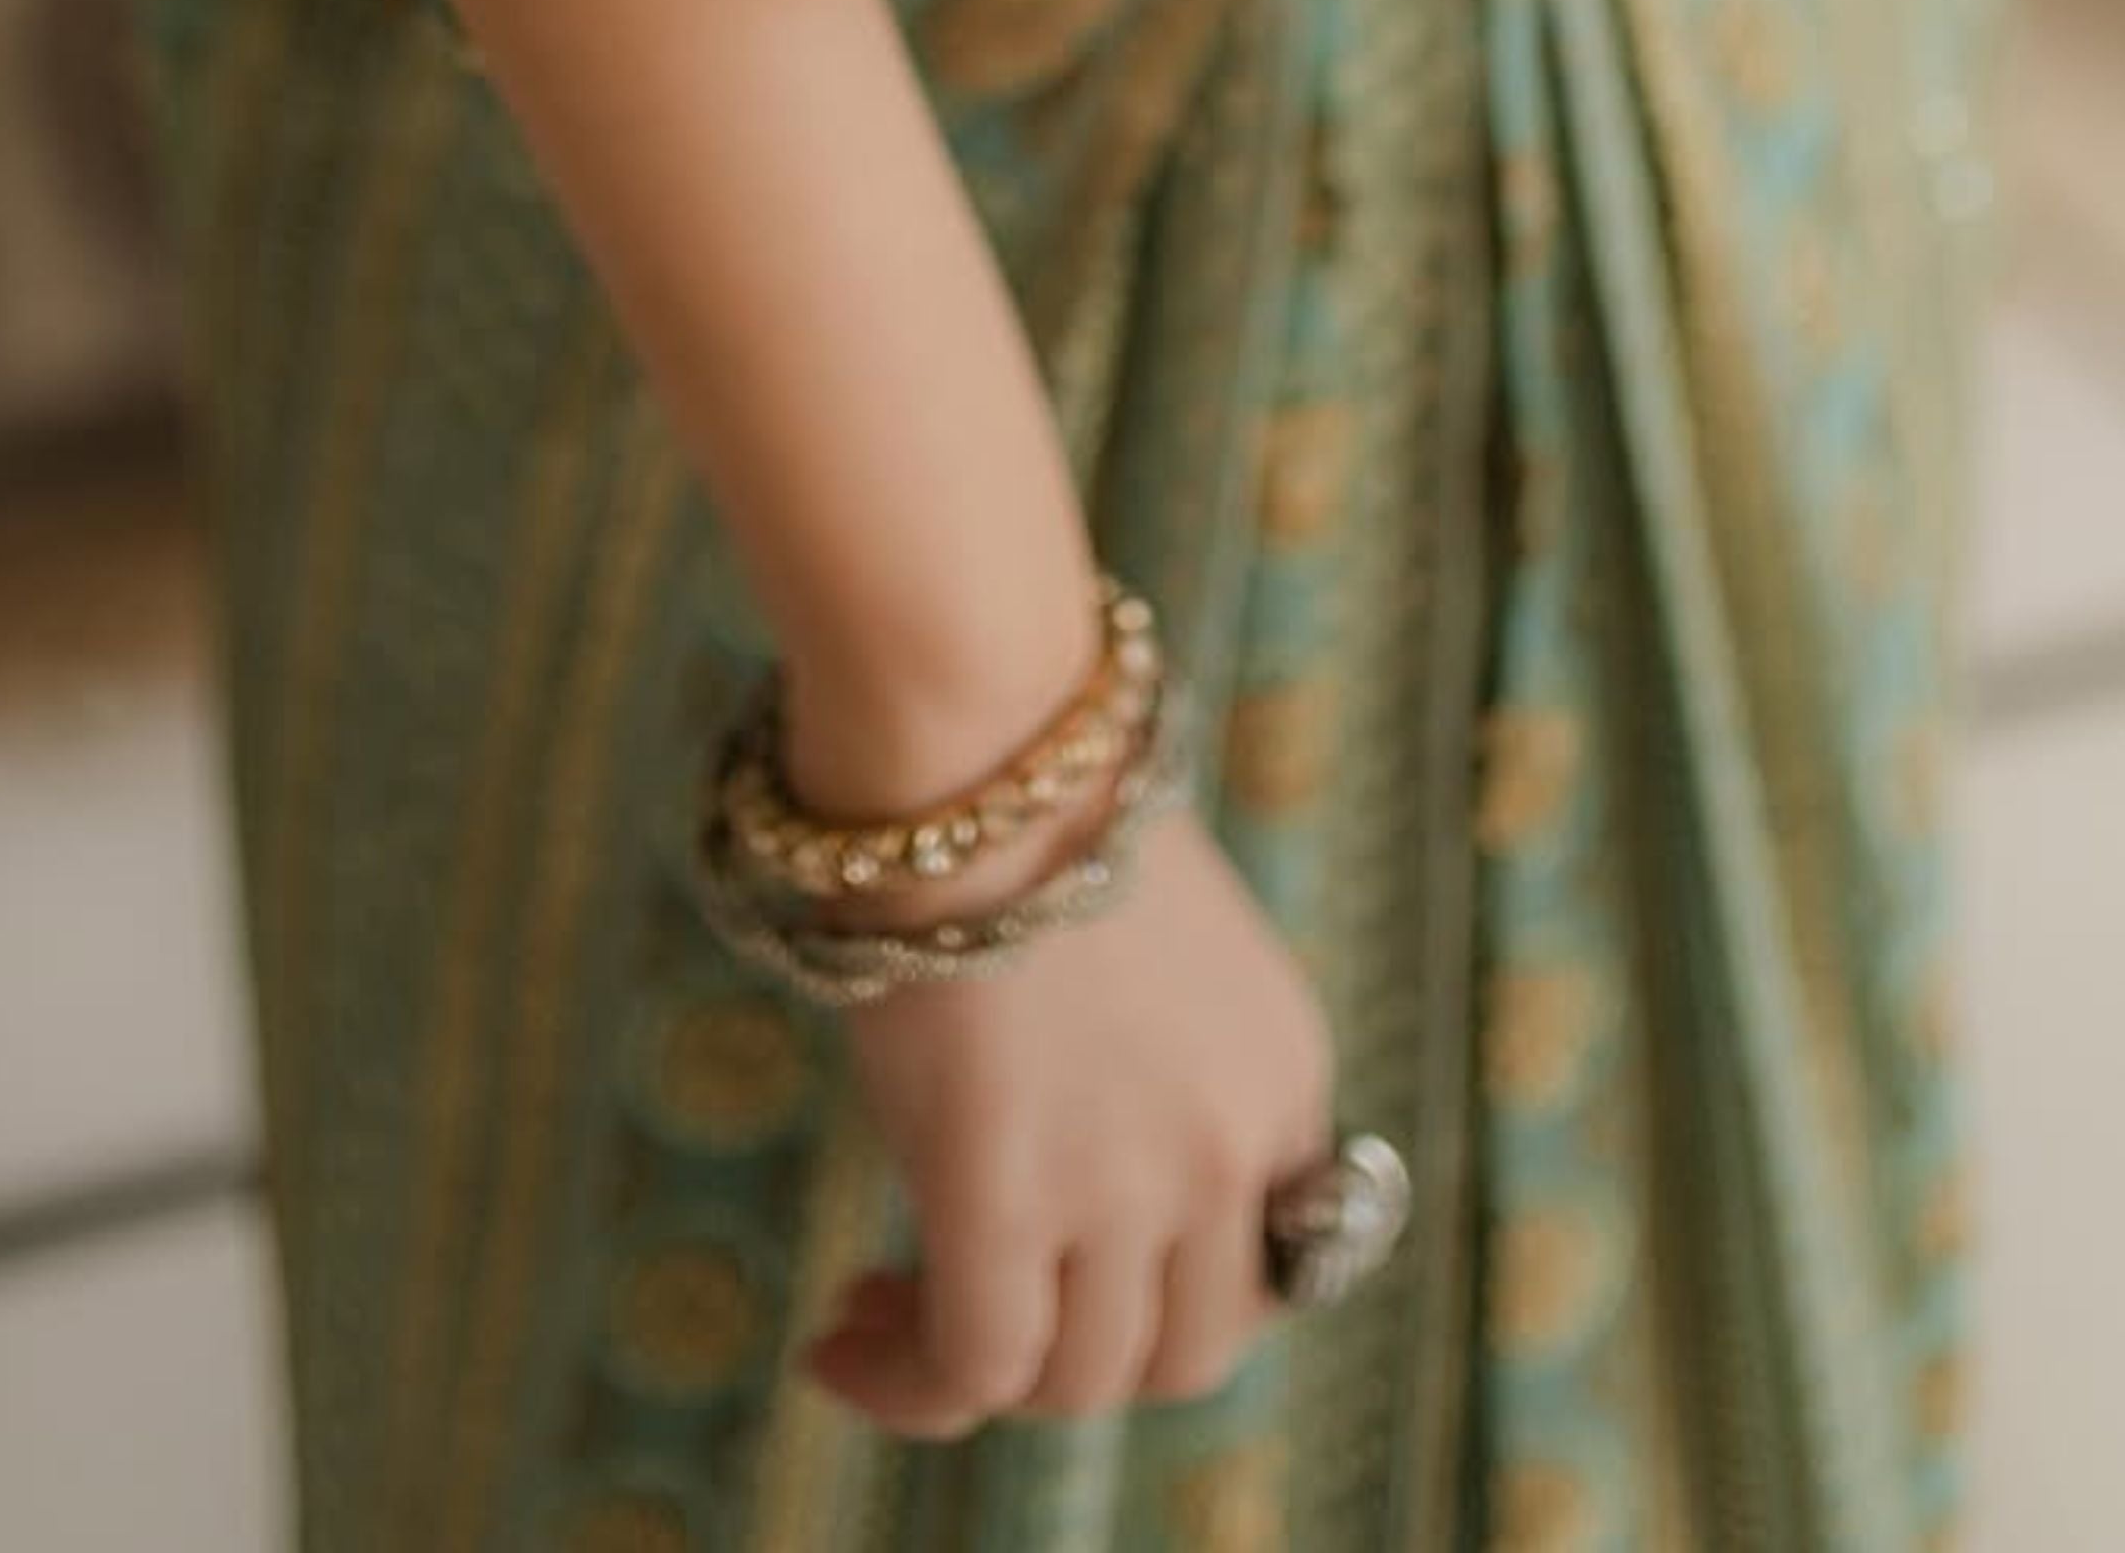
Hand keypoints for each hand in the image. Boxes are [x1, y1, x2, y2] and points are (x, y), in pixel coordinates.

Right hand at [803, 807, 1337, 1435]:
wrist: (976, 739)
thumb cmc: (1028, 807)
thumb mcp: (1148, 953)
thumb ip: (1150, 1073)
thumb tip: (1064, 1174)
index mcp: (1285, 1077)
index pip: (1261, 1271)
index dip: (1151, 1297)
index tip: (1056, 1277)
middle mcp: (1233, 1147)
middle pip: (1185, 1354)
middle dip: (1079, 1357)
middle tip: (964, 1306)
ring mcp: (1132, 1181)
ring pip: (1078, 1380)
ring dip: (978, 1375)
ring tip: (873, 1315)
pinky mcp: (1011, 1195)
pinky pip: (977, 1364)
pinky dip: (906, 1385)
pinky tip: (840, 1347)